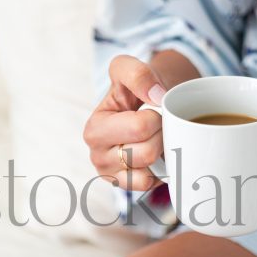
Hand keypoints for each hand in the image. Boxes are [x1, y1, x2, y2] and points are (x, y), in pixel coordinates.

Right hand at [84, 55, 166, 190]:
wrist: (144, 104)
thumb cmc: (135, 91)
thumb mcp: (128, 70)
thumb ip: (137, 73)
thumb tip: (156, 96)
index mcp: (95, 129)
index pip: (140, 128)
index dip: (157, 116)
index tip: (153, 109)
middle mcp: (98, 156)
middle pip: (147, 152)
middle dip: (161, 135)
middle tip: (159, 124)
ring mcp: (111, 175)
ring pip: (150, 171)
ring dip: (162, 152)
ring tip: (157, 137)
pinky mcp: (126, 187)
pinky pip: (150, 184)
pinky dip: (159, 170)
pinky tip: (156, 154)